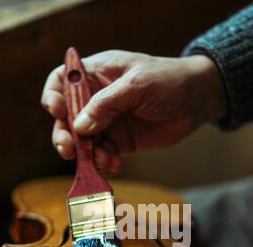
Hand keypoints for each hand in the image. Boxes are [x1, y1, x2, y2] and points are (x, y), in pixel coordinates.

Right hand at [41, 50, 225, 173]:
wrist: (198, 102)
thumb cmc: (169, 81)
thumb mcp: (137, 85)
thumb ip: (106, 104)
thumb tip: (79, 126)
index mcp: (96, 74)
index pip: (62, 81)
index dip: (54, 96)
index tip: (57, 111)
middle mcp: (96, 99)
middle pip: (66, 118)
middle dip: (64, 135)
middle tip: (70, 149)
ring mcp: (107, 122)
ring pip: (82, 142)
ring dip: (87, 155)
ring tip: (103, 161)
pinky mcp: (119, 141)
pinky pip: (102, 156)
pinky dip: (104, 164)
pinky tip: (114, 166)